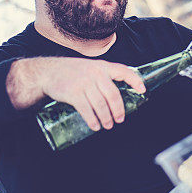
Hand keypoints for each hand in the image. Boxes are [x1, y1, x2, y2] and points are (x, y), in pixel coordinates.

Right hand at [6, 57, 145, 130]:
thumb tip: (118, 96)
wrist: (49, 72)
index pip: (123, 71)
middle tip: (119, 119)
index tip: (142, 90)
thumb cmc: (73, 72)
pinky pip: (86, 109)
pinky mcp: (73, 93)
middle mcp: (95, 73)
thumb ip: (104, 78)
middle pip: (112, 94)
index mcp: (102, 67)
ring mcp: (83, 83)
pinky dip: (92, 120)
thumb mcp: (91, 68)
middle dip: (118, 110)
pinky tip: (95, 126)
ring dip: (106, 118)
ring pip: (100, 104)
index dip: (135, 80)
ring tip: (108, 125)